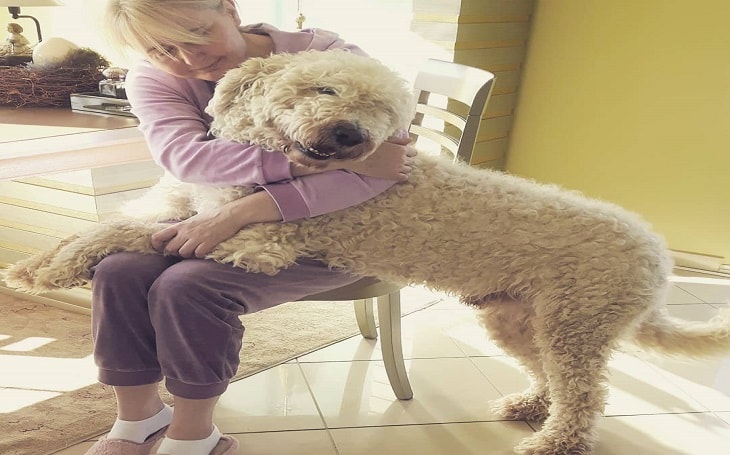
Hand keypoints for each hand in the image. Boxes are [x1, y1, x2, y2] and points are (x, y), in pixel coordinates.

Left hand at [150, 191, 282, 257]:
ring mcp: (196, 237)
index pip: (158, 236)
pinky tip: (204, 250)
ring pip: (182, 253)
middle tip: (183, 250)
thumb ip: (184, 227)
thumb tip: (176, 234)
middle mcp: (186, 232)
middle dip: (175, 252)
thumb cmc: (213, 215)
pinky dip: (199, 255)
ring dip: (188, 254)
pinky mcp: (207, 242)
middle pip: (170, 248)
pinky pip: (197, 254)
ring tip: (195, 250)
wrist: (229, 214)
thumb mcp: (194, 219)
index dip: (156, 245)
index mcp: (181, 225)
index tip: (161, 248)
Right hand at [343, 136, 416, 180]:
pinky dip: (402, 176)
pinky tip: (395, 173)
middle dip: (406, 161)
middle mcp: (402, 158)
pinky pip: (404, 177)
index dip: (408, 153)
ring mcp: (398, 168)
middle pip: (412, 161)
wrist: (361, 157)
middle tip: (397, 161)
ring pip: (409, 169)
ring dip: (404, 168)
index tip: (403, 154)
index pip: (414, 152)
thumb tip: (410, 141)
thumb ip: (400, 141)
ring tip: (395, 166)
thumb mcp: (387, 141)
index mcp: (401, 149)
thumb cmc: (372, 147)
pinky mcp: (393, 176)